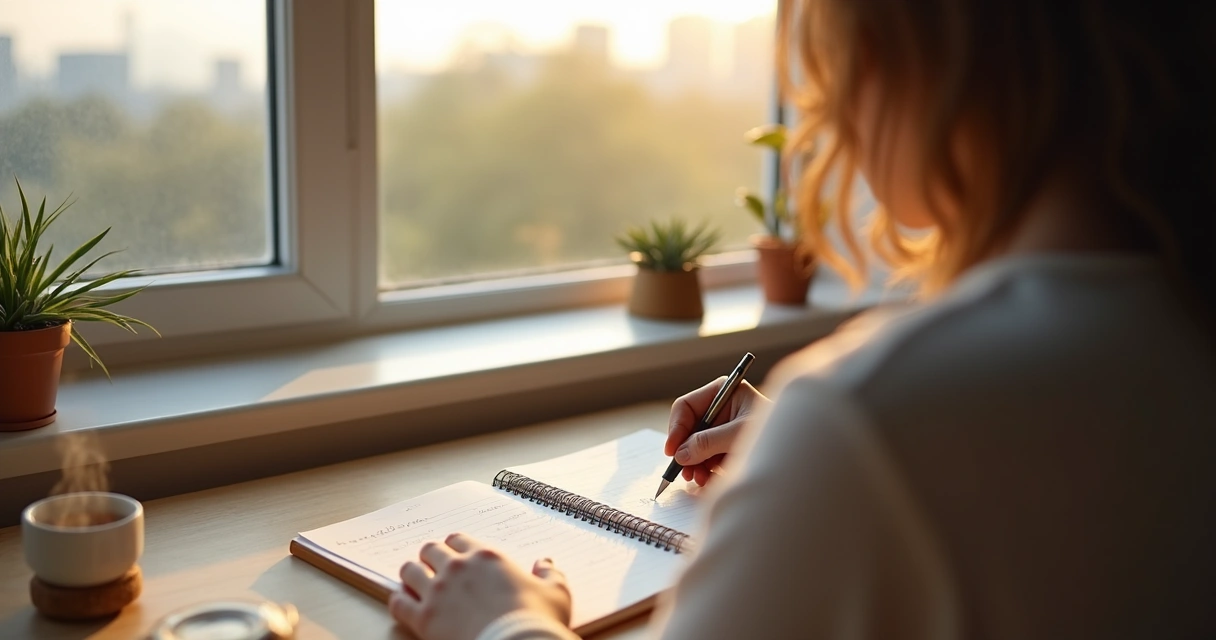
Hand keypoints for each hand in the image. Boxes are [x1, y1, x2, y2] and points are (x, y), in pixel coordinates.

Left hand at [389, 533, 571, 639]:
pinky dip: (398, 600)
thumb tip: (546, 562)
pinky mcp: (423, 618)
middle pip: (429, 549)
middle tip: (432, 566)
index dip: (454, 546)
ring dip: (411, 574)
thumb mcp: (555, 593)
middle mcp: (457, 568)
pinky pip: (398, 602)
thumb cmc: (536, 620)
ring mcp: (437, 592)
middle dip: (430, 557)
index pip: (457, 539)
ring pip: (409, 570)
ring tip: (414, 582)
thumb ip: (550, 573)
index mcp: (486, 557)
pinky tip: (403, 604)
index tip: (454, 553)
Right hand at [666, 377, 770, 485]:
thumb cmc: (776, 434)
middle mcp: (721, 407)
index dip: (676, 428)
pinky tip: (708, 478)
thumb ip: (708, 442)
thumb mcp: (738, 435)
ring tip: (700, 479)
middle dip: (686, 450)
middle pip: (689, 427)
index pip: (687, 406)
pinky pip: (706, 456)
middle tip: (685, 472)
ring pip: (695, 445)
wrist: (802, 455)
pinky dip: (704, 468)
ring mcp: (723, 427)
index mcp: (724, 392)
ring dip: (694, 463)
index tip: (672, 451)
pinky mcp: (727, 445)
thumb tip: (681, 454)